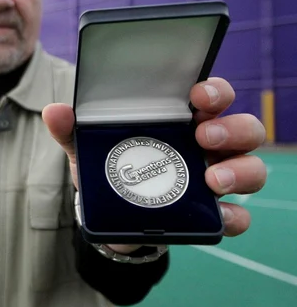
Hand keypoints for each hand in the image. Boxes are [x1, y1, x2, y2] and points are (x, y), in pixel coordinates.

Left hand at [42, 77, 266, 251]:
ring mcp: (215, 179)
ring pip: (251, 167)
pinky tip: (219, 216)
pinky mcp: (212, 214)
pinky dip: (235, 216)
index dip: (214, 90)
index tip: (197, 94)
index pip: (212, 96)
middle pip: (244, 128)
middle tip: (203, 136)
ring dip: (240, 170)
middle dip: (232, 128)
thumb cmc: (112, 167)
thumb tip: (54, 111)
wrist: (111, 216)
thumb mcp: (90, 149)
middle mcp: (207, 146)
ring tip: (213, 179)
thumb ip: (73, 130)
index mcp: (182, 120)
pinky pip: (239, 215)